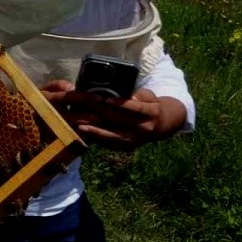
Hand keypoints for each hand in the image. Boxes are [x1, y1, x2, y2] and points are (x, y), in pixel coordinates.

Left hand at [40, 81, 186, 151]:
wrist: (161, 125)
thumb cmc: (151, 105)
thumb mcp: (151, 96)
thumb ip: (141, 95)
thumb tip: (131, 97)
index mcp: (152, 113)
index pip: (135, 108)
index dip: (120, 104)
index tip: (105, 99)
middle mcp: (145, 128)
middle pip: (121, 121)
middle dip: (102, 113)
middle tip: (86, 105)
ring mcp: (137, 140)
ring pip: (114, 136)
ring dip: (97, 131)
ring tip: (80, 126)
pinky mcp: (129, 147)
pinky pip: (111, 144)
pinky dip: (98, 139)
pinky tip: (85, 134)